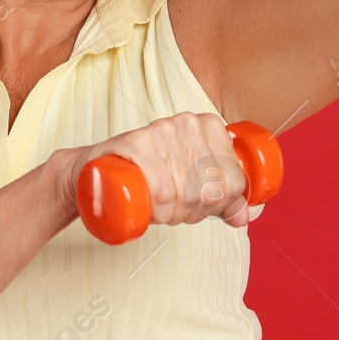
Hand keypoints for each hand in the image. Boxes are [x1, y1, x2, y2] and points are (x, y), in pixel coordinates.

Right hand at [52, 111, 251, 228]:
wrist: (94, 172)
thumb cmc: (149, 176)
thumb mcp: (191, 182)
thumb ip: (223, 198)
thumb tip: (245, 217)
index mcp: (210, 125)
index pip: (236, 180)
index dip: (220, 204)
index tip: (199, 205)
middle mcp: (188, 122)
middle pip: (212, 189)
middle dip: (195, 211)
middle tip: (175, 210)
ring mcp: (161, 130)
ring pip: (187, 193)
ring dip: (175, 214)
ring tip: (161, 209)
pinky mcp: (135, 143)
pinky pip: (164, 191)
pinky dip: (162, 210)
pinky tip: (154, 211)